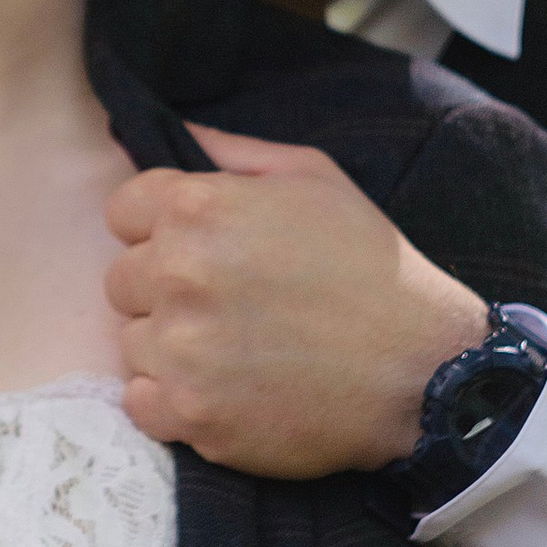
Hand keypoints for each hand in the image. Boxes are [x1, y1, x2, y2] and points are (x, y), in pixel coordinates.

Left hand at [105, 126, 483, 477]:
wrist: (424, 371)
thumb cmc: (372, 268)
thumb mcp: (315, 179)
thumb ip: (234, 153)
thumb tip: (175, 133)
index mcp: (199, 209)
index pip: (122, 211)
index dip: (159, 228)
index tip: (201, 250)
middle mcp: (178, 274)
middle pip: (122, 281)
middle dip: (165, 289)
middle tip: (229, 304)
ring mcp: (182, 350)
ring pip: (133, 343)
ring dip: (172, 347)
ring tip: (239, 349)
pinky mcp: (192, 414)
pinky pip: (141, 404)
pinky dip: (174, 401)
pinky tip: (225, 390)